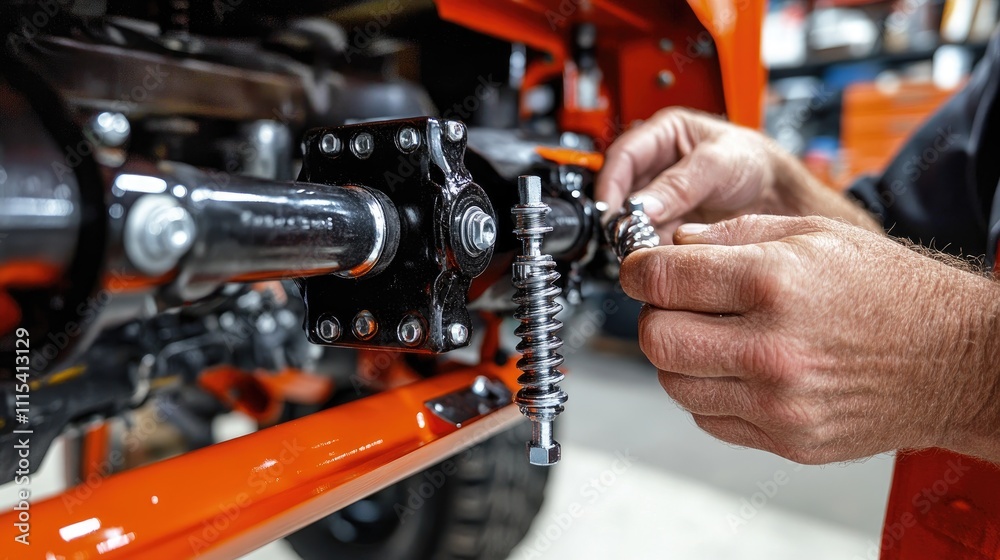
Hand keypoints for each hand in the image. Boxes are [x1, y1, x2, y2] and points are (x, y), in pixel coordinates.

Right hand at [596, 107, 879, 235]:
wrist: (779, 195)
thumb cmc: (755, 163)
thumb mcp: (719, 163)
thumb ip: (681, 183)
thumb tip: (644, 205)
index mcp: (662, 135)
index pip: (621, 156)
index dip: (610, 183)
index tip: (611, 210)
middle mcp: (656, 168)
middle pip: (622, 191)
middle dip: (622, 215)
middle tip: (626, 235)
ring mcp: (661, 198)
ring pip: (632, 218)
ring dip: (635, 236)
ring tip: (645, 249)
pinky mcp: (669, 225)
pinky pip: (650, 238)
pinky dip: (651, 250)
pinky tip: (660, 256)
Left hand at [620, 214, 999, 463]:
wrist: (954, 361)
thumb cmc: (892, 293)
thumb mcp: (817, 235)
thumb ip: (735, 235)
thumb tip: (675, 244)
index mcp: (774, 283)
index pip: (662, 280)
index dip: (638, 271)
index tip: (641, 270)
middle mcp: (771, 347)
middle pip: (656, 338)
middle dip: (654, 315)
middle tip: (675, 304)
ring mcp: (777, 402)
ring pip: (674, 384)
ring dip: (678, 357)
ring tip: (712, 336)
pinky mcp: (785, 439)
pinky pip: (709, 418)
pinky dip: (708, 393)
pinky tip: (737, 370)